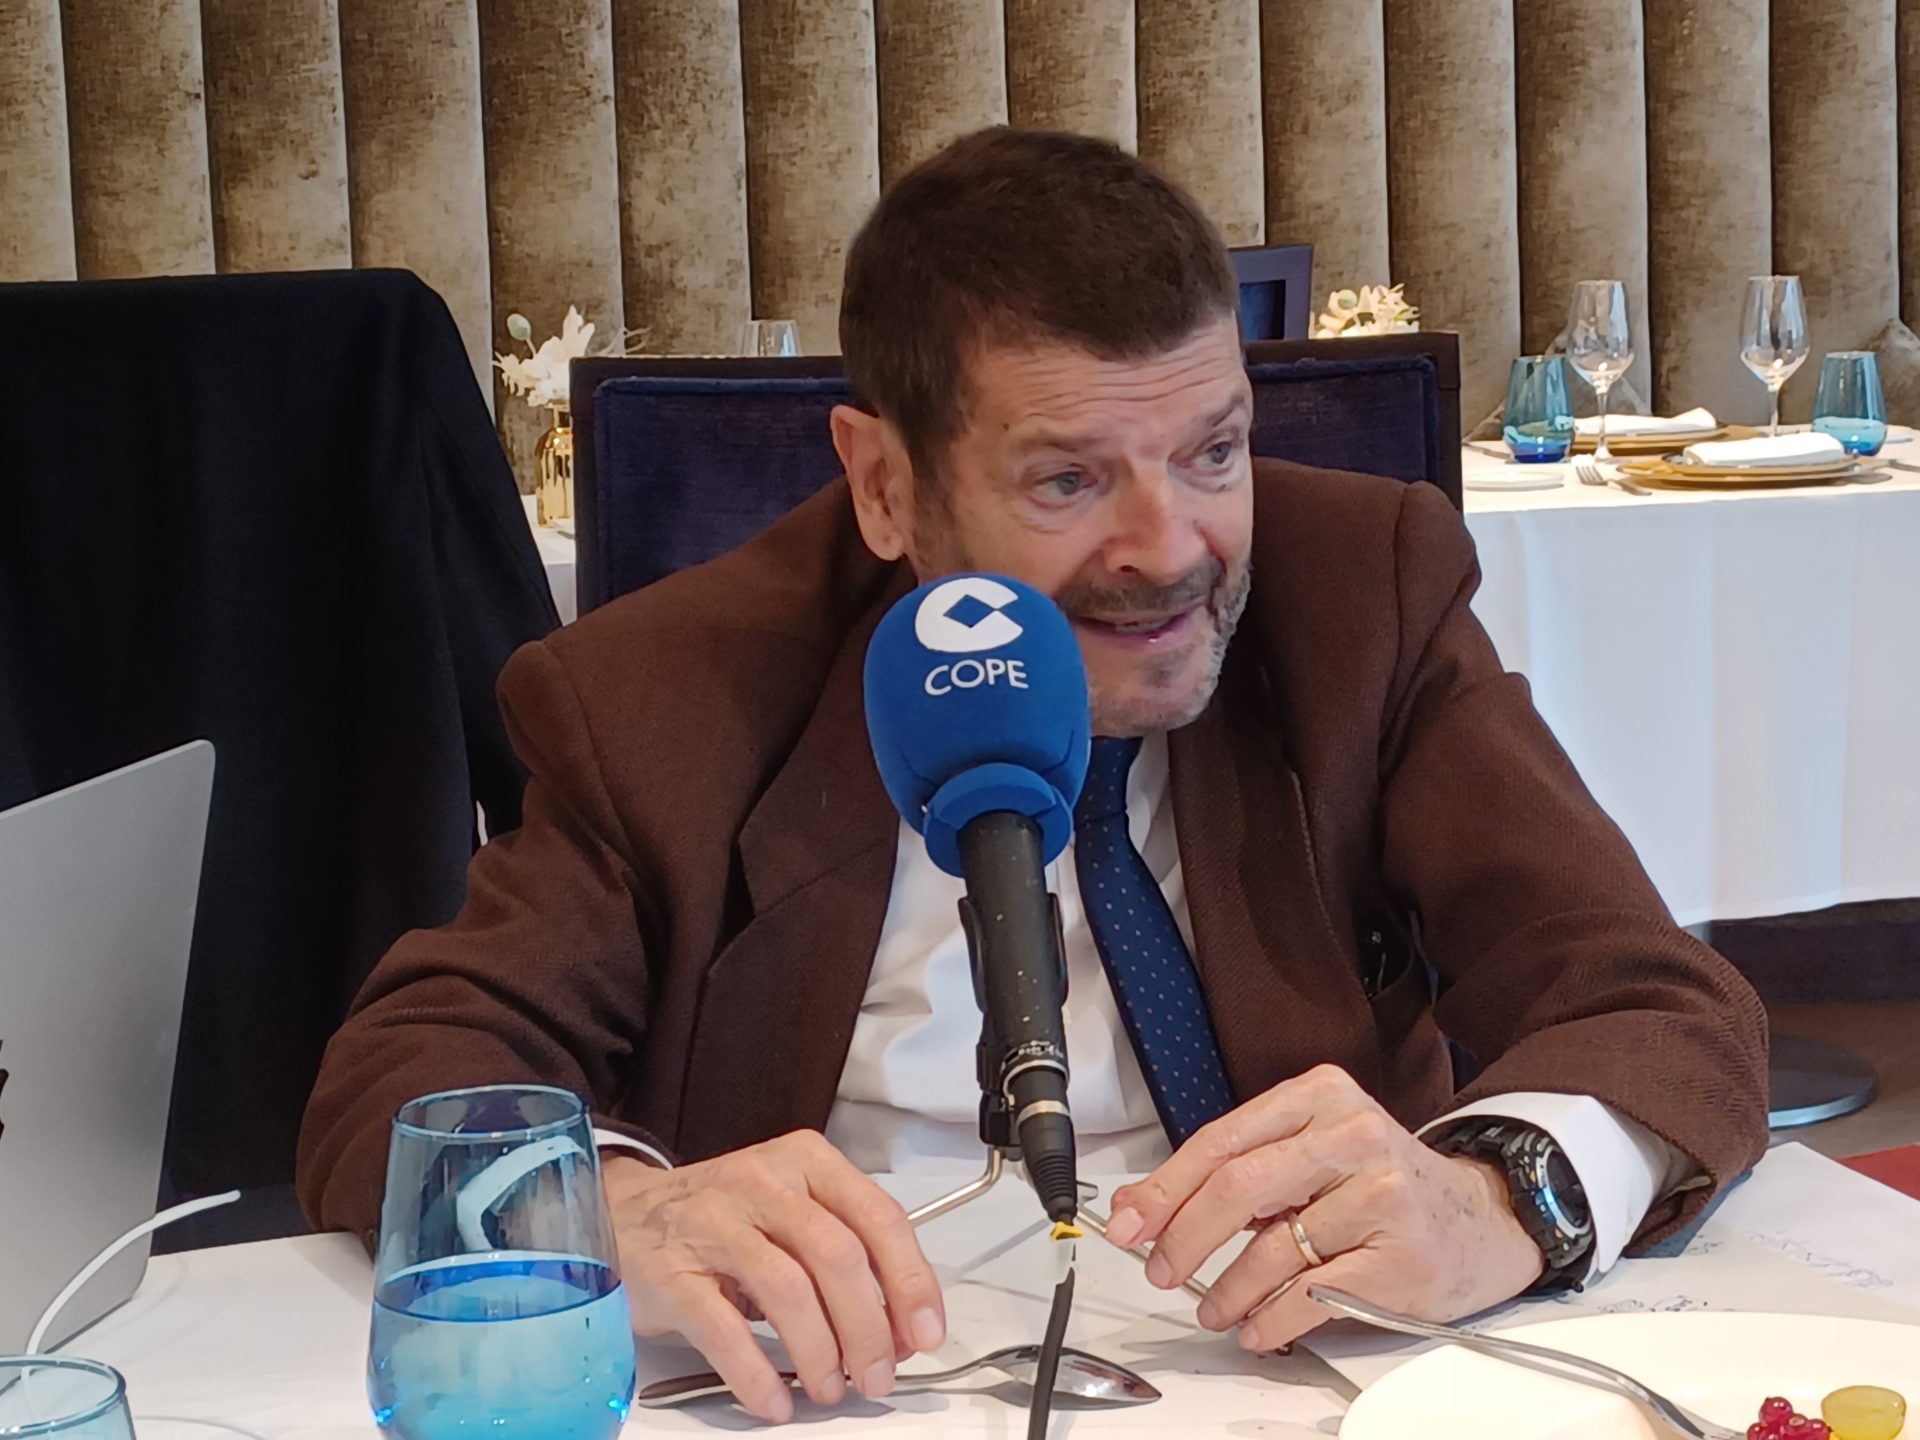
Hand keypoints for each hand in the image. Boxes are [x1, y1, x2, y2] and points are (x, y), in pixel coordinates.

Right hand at [604, 1130, 946, 1422]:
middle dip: (868, 1327)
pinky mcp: (673, 1271)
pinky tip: (774, 1399)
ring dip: (819, 1352)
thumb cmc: (722, 1216)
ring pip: (788, 1290)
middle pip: (837, 1256)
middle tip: (877, 1374)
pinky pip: (724, 1329)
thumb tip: (896, 1326)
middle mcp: (763, 1183)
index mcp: (805, 1163)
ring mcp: (714, 1223)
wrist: (623, 1212)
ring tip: (830, 1387)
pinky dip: (756, 1374)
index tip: (923, 1331)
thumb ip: (846, 1256)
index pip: (877, 1217)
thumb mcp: (791, 1212)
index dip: (910, 1281)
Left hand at [1103, 1065, 1544, 1352]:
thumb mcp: (1311, 1151)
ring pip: (1273, 1248)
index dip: (1165, 1187)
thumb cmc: (1381, 1182)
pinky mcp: (1398, 1256)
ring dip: (1228, 1290)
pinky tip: (1255, 1326)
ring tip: (1212, 1309)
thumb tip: (1141, 1205)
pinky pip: (1311, 1295)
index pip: (1222, 1140)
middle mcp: (1352, 1135)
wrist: (1481, 1218)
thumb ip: (1235, 1169)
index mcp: (1319, 1097)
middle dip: (1184, 1237)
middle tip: (1159, 1270)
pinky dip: (1270, 1319)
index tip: (1129, 1223)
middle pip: (1239, 1186)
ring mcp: (1380, 1195)